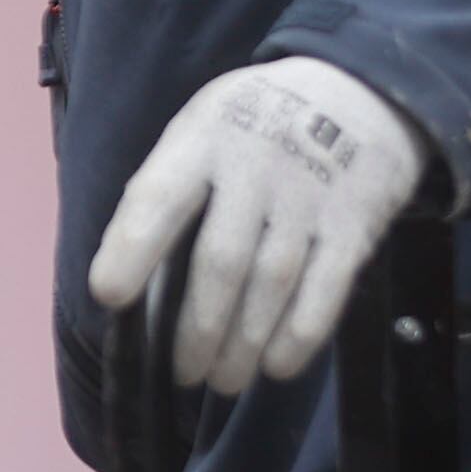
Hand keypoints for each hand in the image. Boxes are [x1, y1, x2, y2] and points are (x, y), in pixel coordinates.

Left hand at [85, 56, 426, 394]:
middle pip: (221, 259)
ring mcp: (310, 196)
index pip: (159, 197)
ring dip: (244, 343)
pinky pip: (327, 288)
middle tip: (183, 373)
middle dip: (198, 328)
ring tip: (223, 382)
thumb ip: (169, 189)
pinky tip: (277, 366)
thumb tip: (126, 273)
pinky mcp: (356, 222)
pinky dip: (301, 334)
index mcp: (202, 140)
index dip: (131, 249)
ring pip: (272, 283)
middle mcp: (255, 167)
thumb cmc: (254, 124)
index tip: (109, 297)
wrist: (361, 89)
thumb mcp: (202, 130)